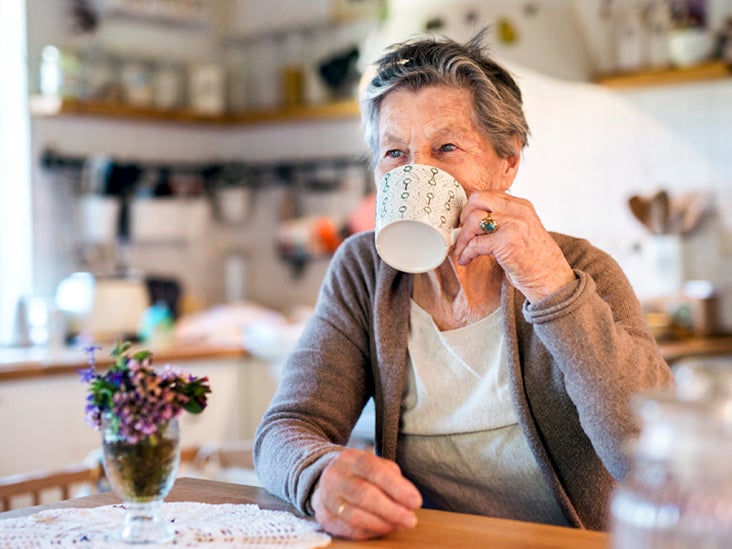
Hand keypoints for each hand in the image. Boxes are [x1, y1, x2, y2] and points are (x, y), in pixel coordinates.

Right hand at [311, 448, 421, 539]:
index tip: (416, 501)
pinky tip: (384, 529)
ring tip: (399, 526)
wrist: (326, 480)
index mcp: (350, 459)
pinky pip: (348, 529)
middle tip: (410, 520)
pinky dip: (369, 532)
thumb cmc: (359, 474)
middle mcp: (335, 476)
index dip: (396, 487)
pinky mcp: (325, 518)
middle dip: (391, 510)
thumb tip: (409, 498)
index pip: (374, 470)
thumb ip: (392, 477)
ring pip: (354, 515)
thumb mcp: (375, 465)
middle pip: (363, 494)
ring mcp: (327, 498)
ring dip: (381, 524)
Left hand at [453, 190, 575, 301]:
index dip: (472, 208)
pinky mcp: (507, 242)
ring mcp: (513, 225)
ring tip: (462, 251)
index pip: (488, 194)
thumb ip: (503, 221)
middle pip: (477, 199)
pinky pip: (475, 243)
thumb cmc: (535, 260)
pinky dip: (466, 252)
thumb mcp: (522, 231)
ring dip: (463, 238)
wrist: (552, 280)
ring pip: (473, 220)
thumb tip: (472, 222)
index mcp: (522, 206)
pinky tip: (465, 260)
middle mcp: (518, 211)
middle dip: (464, 216)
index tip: (466, 222)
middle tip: (462, 233)